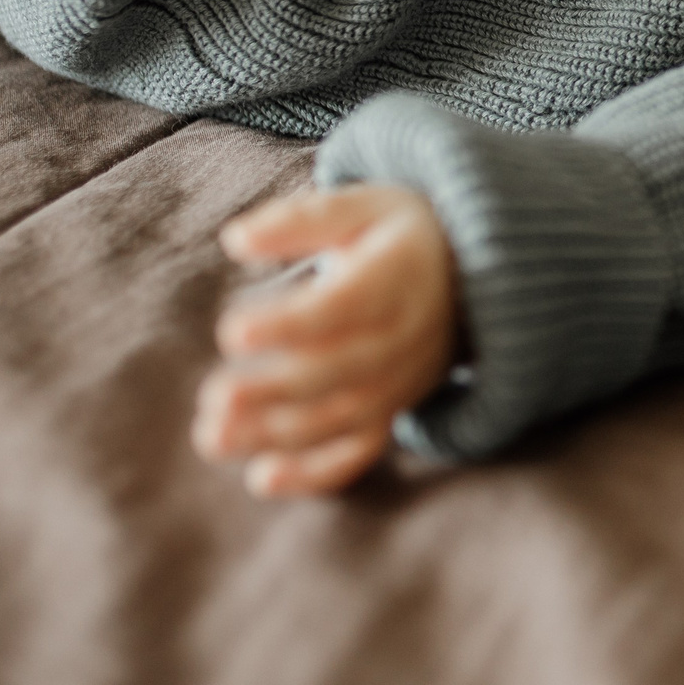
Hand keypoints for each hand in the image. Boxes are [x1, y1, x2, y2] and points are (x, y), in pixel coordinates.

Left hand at [193, 183, 459, 496]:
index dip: (288, 325)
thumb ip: (302, 220)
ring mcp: (401, 380)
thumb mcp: (362, 206)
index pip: (342, 308)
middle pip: (335, 372)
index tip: (231, 332)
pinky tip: (262, 478)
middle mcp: (404, 336)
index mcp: (396, 277)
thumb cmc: (399, 234)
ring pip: (339, 417)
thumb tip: (236, 240)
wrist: (471, 275)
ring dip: (275, 433)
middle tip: (214, 398)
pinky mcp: (394, 409)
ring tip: (213, 437)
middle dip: (272, 391)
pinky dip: (316, 473)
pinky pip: (359, 451)